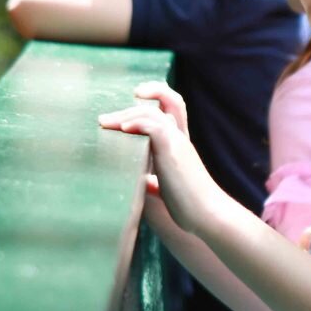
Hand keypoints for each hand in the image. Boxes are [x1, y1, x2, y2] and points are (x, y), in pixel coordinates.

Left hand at [99, 81, 218, 233]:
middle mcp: (179, 137)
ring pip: (151, 112)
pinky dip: (135, 123)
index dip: (154, 97)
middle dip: (129, 107)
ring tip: (104, 123)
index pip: (171, 107)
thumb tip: (145, 184)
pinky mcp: (172, 149)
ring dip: (124, 114)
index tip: (127, 108)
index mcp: (178, 143)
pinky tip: (121, 129)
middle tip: (103, 119)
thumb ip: (156, 181)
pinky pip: (153, 126)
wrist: (206, 213)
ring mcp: (177, 141)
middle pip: (160, 102)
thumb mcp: (168, 188)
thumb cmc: (189, 206)